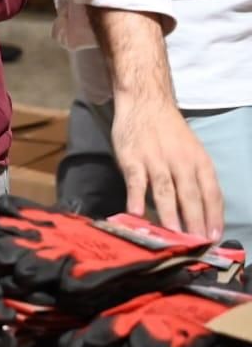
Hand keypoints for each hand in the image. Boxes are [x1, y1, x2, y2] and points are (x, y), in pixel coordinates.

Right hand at [110, 96, 223, 237]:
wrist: (145, 101)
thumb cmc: (169, 130)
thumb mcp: (191, 150)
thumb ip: (195, 177)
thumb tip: (198, 211)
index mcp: (200, 161)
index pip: (212, 193)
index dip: (214, 217)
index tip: (213, 238)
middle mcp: (181, 161)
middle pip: (191, 196)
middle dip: (195, 223)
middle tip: (196, 245)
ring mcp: (155, 160)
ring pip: (166, 191)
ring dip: (170, 216)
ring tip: (174, 237)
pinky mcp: (131, 158)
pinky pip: (136, 181)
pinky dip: (137, 197)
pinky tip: (136, 214)